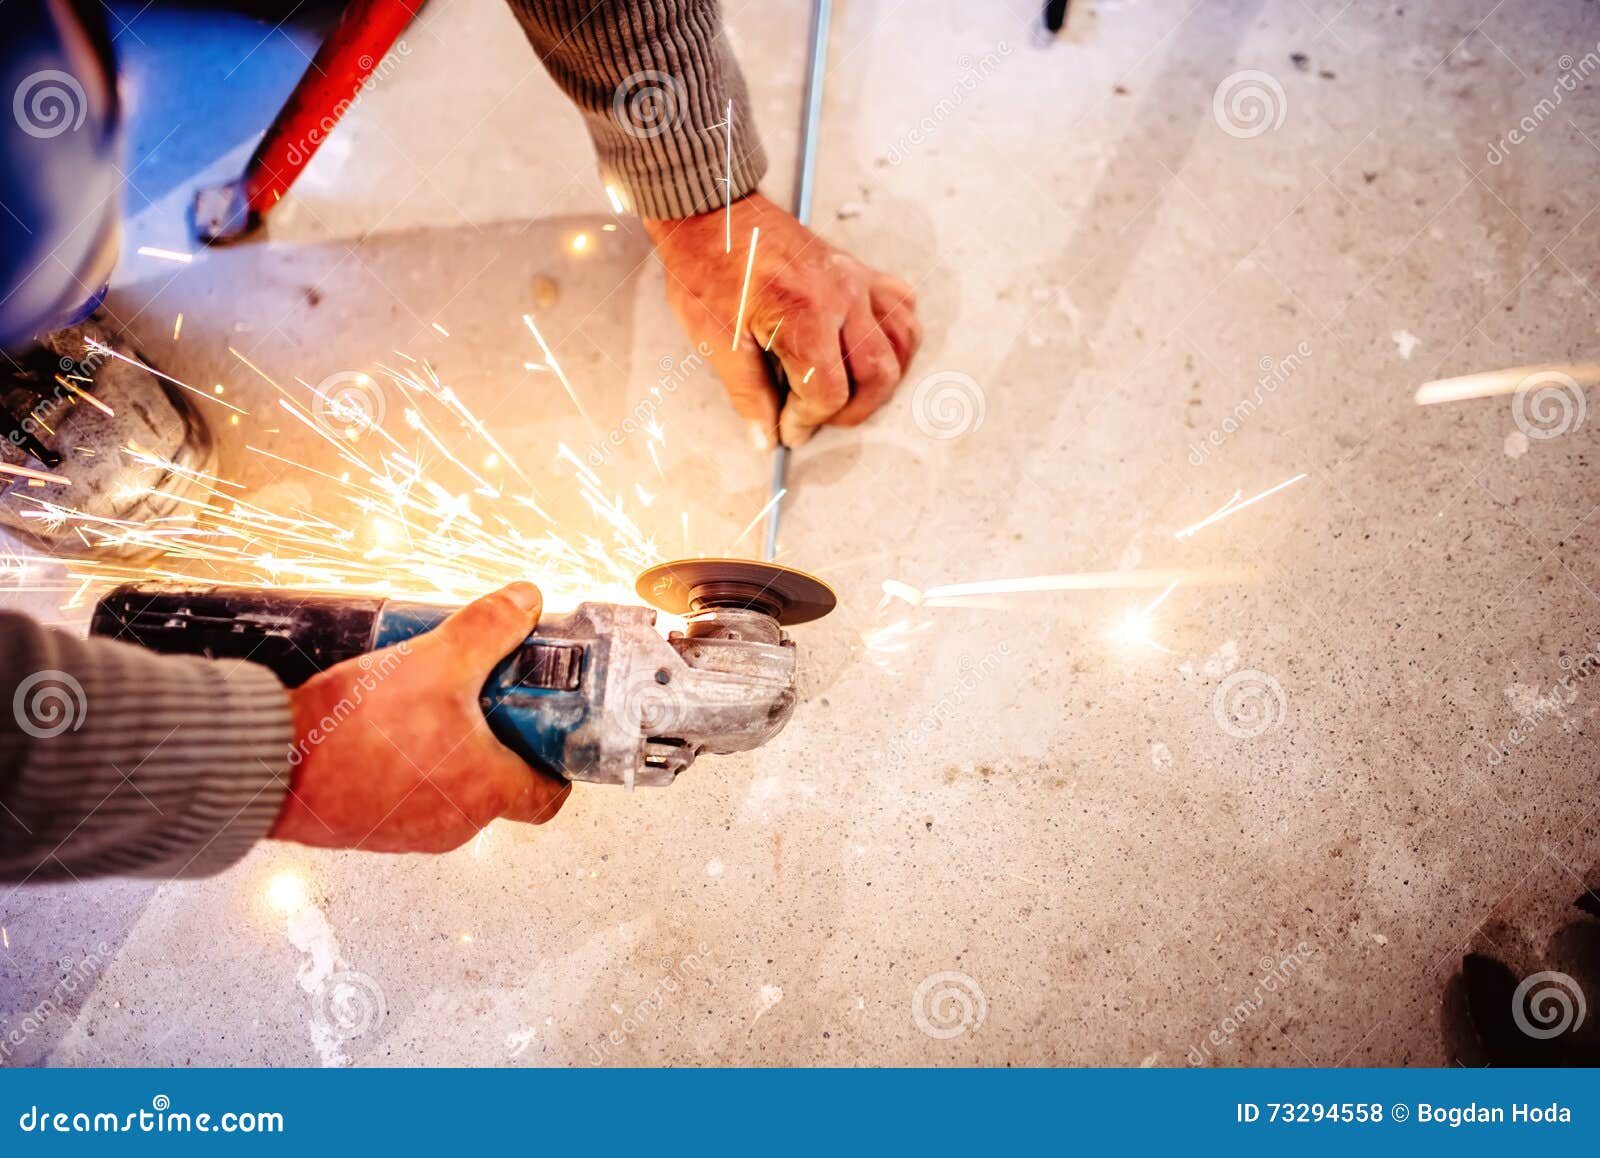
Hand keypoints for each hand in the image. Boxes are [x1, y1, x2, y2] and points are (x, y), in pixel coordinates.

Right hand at [269, 583, 569, 852]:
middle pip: (498, 786)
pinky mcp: (370, 827)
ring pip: (449, 788)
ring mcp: (409, 832)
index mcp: (485, 790)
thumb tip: (524, 601)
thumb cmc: (353, 730)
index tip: (547, 732)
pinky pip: (406, 794)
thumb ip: (489, 627)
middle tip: (483, 697)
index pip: (548, 797)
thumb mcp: (436, 658)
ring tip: (428, 702)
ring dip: (447, 750)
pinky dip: (407, 764)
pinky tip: (385, 725)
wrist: (269, 766)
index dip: (554, 763)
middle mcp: (453, 822)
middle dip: (496, 741)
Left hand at [645, 192, 922, 447]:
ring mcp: (856, 279)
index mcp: (804, 315)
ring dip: (882, 379)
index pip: (828, 392)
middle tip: (817, 419)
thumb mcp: (716, 339)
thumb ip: (748, 393)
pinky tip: (869, 350)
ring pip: (901, 343)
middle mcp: (842, 295)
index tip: (787, 429)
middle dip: (852, 412)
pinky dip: (895, 337)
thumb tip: (766, 436)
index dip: (806, 421)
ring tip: (848, 393)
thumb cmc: (707, 266)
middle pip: (877, 374)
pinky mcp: (858, 269)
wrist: (711, 211)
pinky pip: (900, 307)